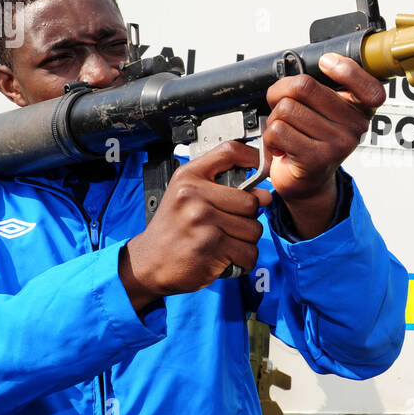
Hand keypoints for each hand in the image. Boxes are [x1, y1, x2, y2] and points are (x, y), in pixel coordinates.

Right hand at [118, 141, 271, 312]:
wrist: (149, 263)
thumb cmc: (172, 230)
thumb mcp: (187, 197)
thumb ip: (225, 189)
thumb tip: (265, 194)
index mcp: (188, 177)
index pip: (229, 152)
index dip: (253, 157)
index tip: (261, 167)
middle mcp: (194, 195)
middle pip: (251, 201)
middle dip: (248, 219)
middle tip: (228, 226)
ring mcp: (202, 220)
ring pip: (254, 229)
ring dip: (245, 241)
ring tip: (224, 242)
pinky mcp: (211, 246)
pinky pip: (249, 252)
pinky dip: (243, 260)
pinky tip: (225, 257)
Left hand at [263, 53, 384, 236]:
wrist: (306, 181)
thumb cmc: (312, 139)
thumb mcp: (323, 110)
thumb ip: (319, 87)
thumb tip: (294, 75)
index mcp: (361, 110)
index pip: (369, 87)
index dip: (347, 70)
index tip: (326, 63)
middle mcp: (356, 127)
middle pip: (305, 86)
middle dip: (281, 93)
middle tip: (282, 106)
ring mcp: (338, 144)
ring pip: (286, 109)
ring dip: (274, 120)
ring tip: (285, 133)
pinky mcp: (316, 159)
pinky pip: (278, 130)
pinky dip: (270, 137)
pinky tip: (281, 147)